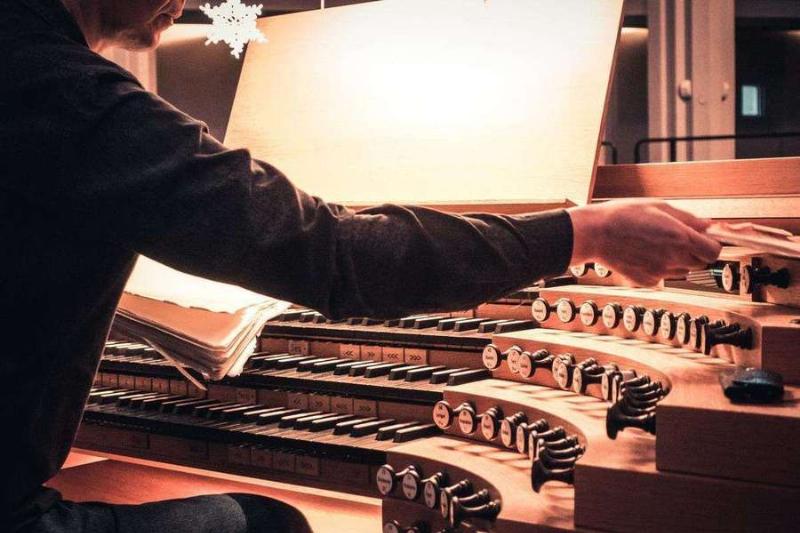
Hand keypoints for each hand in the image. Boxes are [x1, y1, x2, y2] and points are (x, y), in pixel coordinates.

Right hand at [567, 199, 721, 285]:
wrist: (595, 234)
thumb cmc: (622, 216)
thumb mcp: (659, 206)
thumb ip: (688, 218)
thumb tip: (708, 225)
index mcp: (679, 238)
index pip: (714, 251)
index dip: (711, 245)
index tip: (705, 240)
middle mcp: (673, 258)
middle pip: (700, 263)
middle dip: (695, 252)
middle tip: (677, 239)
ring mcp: (659, 272)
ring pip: (682, 271)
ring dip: (678, 261)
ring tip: (656, 246)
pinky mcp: (646, 281)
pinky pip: (663, 277)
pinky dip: (659, 268)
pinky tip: (644, 255)